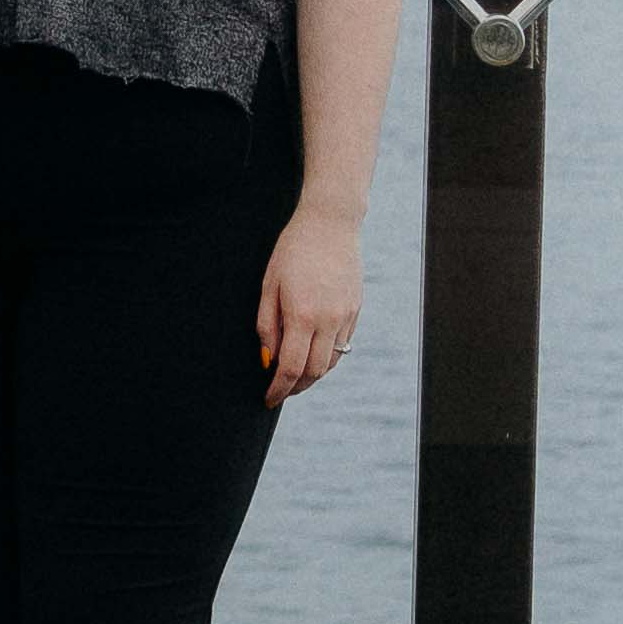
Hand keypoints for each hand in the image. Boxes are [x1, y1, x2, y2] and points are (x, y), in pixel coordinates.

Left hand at [257, 203, 362, 401]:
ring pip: (331, 362)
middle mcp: (328, 320)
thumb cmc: (292, 251)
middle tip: (280, 390)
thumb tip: (268, 360)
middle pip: (314, 372)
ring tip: (296, 376)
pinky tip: (313, 353)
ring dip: (313, 375)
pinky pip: (343, 345)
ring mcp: (345, 316)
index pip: (291, 368)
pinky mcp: (355, 310)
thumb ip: (267, 325)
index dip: (278, 389)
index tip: (268, 399)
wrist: (330, 224)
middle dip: (296, 387)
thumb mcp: (269, 285)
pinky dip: (327, 357)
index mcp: (302, 315)